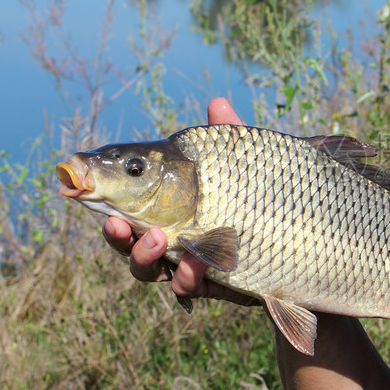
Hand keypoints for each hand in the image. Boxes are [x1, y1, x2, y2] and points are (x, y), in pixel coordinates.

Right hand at [102, 97, 256, 306]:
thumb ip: (231, 138)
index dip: (103, 197)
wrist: (308, 239)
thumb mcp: (250, 164)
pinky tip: (199, 262)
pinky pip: (194, 287)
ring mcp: (192, 264)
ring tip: (159, 239)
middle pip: (129, 244)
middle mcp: (175, 239)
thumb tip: (217, 102)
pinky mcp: (216, 285)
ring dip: (146, 257)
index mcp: (169, 206)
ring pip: (152, 271)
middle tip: (116, 223)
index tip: (81, 183)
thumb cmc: (267, 194)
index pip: (126, 204)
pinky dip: (192, 276)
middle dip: (118, 236)